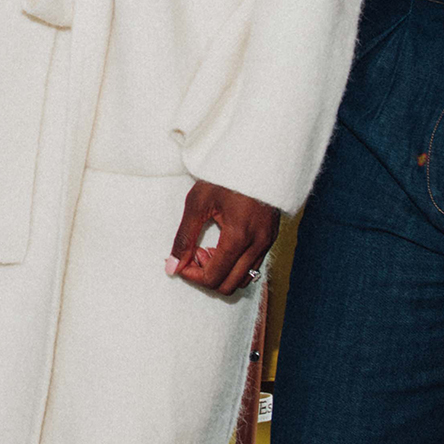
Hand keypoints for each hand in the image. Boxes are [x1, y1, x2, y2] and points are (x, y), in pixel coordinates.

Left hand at [168, 179, 278, 298]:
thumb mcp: (197, 203)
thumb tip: (172, 267)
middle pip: (229, 286)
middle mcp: (257, 244)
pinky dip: (234, 265)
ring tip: (208, 249)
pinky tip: (222, 245)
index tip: (181, 262)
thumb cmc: (225, 176)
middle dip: (206, 276)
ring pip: (243, 279)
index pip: (214, 277)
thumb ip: (184, 238)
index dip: (192, 275)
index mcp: (238, 236)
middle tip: (195, 254)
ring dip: (222, 272)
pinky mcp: (271, 239)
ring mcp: (267, 243)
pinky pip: (253, 266)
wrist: (257, 157)